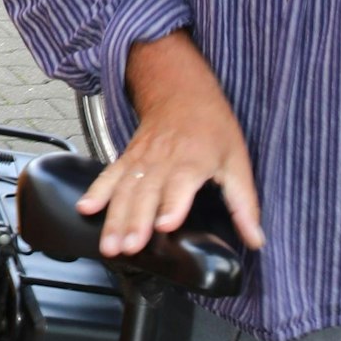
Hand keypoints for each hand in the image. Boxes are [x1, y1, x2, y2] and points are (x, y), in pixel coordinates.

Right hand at [77, 31, 264, 256]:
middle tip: (127, 248)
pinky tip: (85, 209)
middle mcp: (164, 160)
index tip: (164, 225)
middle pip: (147, 193)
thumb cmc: (213, 128)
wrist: (182, 92)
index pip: (181, 184)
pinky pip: (109, 176)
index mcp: (193, 161)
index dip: (172, 205)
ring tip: (109, 246)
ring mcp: (141, 159)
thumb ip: (244, 203)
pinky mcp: (127, 159)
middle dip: (135, 222)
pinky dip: (96, 192)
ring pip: (125, 191)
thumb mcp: (237, 161)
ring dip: (115, 219)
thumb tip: (256, 239)